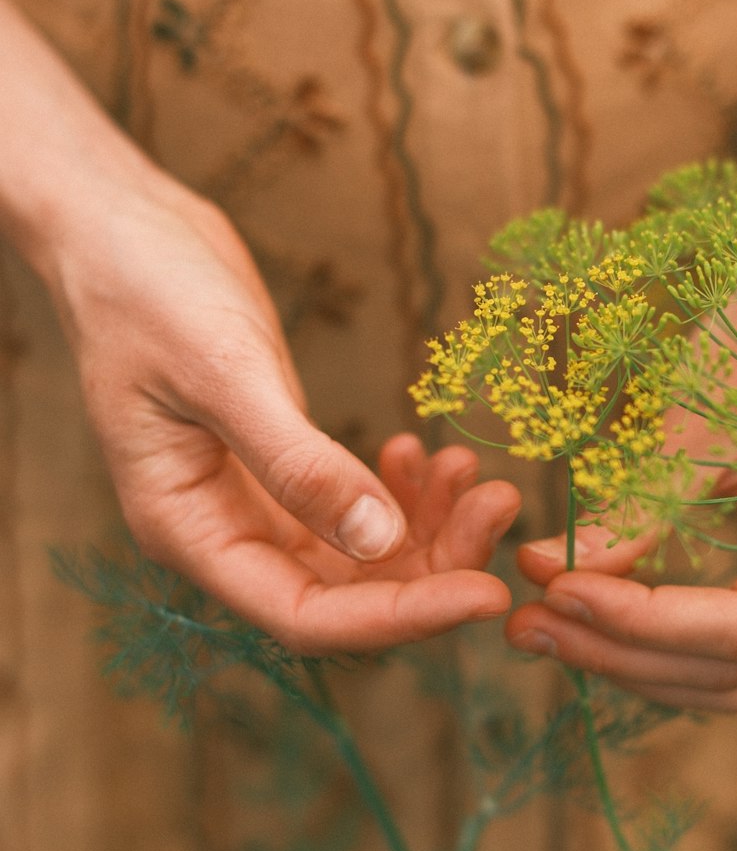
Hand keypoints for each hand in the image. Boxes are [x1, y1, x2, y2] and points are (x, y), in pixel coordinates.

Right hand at [54, 185, 519, 654]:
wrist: (122, 232)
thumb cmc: (147, 294)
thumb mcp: (223, 371)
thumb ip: (298, 463)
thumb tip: (380, 542)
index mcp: (189, 531)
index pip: (304, 616)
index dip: (399, 618)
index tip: (486, 592)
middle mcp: (223, 535)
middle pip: (345, 594)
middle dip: (431, 562)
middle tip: (501, 503)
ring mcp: (254, 505)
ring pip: (359, 554)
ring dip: (426, 525)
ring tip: (471, 469)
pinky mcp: (284, 467)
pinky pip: (354, 507)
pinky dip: (400, 490)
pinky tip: (421, 451)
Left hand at [506, 491, 736, 712]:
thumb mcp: (705, 413)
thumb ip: (640, 504)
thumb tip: (544, 570)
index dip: (639, 622)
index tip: (554, 590)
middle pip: (729, 668)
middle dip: (620, 654)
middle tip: (525, 623)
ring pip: (723, 674)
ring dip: (628, 660)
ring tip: (541, 624)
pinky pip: (719, 638)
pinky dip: (651, 636)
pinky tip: (584, 608)